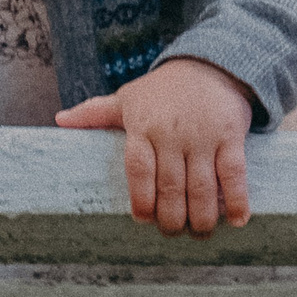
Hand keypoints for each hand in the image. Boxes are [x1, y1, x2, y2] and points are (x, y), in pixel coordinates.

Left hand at [54, 57, 253, 236]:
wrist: (212, 62)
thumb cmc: (165, 88)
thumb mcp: (129, 97)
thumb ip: (96, 113)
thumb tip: (60, 120)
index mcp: (143, 127)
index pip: (138, 171)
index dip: (142, 201)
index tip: (144, 220)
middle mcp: (172, 134)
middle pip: (171, 188)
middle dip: (173, 220)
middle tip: (174, 233)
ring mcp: (203, 136)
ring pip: (201, 187)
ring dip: (202, 218)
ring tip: (200, 233)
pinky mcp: (231, 136)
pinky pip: (233, 174)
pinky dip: (236, 200)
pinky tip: (237, 220)